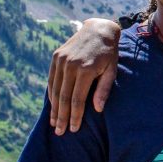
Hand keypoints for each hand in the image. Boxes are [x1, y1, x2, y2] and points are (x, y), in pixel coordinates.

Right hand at [47, 18, 120, 134]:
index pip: (77, 99)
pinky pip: (51, 79)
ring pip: (55, 89)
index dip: (74, 116)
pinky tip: (52, 106)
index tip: (73, 129)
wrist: (98, 29)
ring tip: (54, 123)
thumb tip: (97, 109)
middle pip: (63, 97)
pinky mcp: (56, 57)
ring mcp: (61, 60)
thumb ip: (103, 89)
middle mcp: (71, 65)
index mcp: (85, 70)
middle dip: (61, 117)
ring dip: (54, 108)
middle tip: (60, 132)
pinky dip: (51, 94)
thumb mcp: (111, 70)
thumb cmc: (109, 54)